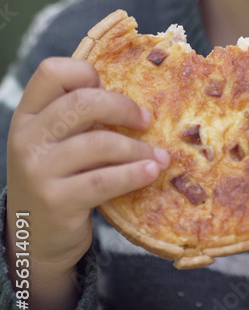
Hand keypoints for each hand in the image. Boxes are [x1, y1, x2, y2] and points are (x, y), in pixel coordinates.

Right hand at [6, 57, 169, 309]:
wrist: (34, 239)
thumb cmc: (57, 178)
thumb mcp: (54, 142)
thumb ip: (77, 117)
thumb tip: (130, 97)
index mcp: (27, 115)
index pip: (52, 71)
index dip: (85, 73)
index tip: (107, 88)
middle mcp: (27, 138)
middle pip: (82, 102)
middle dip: (123, 108)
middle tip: (146, 120)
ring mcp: (38, 170)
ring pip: (100, 143)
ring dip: (138, 148)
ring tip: (160, 155)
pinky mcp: (56, 200)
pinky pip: (104, 180)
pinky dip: (134, 173)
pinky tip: (153, 171)